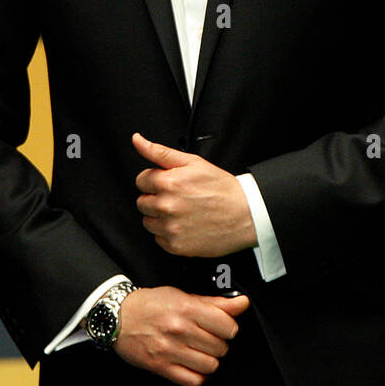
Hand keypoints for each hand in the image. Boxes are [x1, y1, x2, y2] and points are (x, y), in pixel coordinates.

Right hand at [112, 286, 249, 385]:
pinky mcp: (160, 367)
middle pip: (221, 347)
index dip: (229, 327)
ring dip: (210, 361)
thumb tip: (243, 304)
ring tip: (201, 353)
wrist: (116, 317)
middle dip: (219, 344)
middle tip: (209, 339)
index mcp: (187, 309)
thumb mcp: (183, 296)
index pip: (228, 326)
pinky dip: (197, 376)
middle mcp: (179, 330)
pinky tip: (193, 366)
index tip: (222, 327)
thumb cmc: (150, 304)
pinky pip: (192, 381)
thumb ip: (215, 303)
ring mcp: (169, 350)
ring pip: (210, 366)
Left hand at [133, 132, 257, 256]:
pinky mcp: (175, 245)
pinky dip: (169, 233)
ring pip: (148, 221)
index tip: (170, 184)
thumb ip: (160, 152)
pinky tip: (186, 225)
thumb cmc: (223, 189)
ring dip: (160, 217)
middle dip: (157, 198)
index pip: (141, 180)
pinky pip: (159, 239)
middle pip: (142, 202)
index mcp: (169, 183)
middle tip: (180, 198)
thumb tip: (138, 141)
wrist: (246, 214)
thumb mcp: (194, 163)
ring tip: (184, 212)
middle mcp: (166, 206)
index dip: (156, 180)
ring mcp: (170, 227)